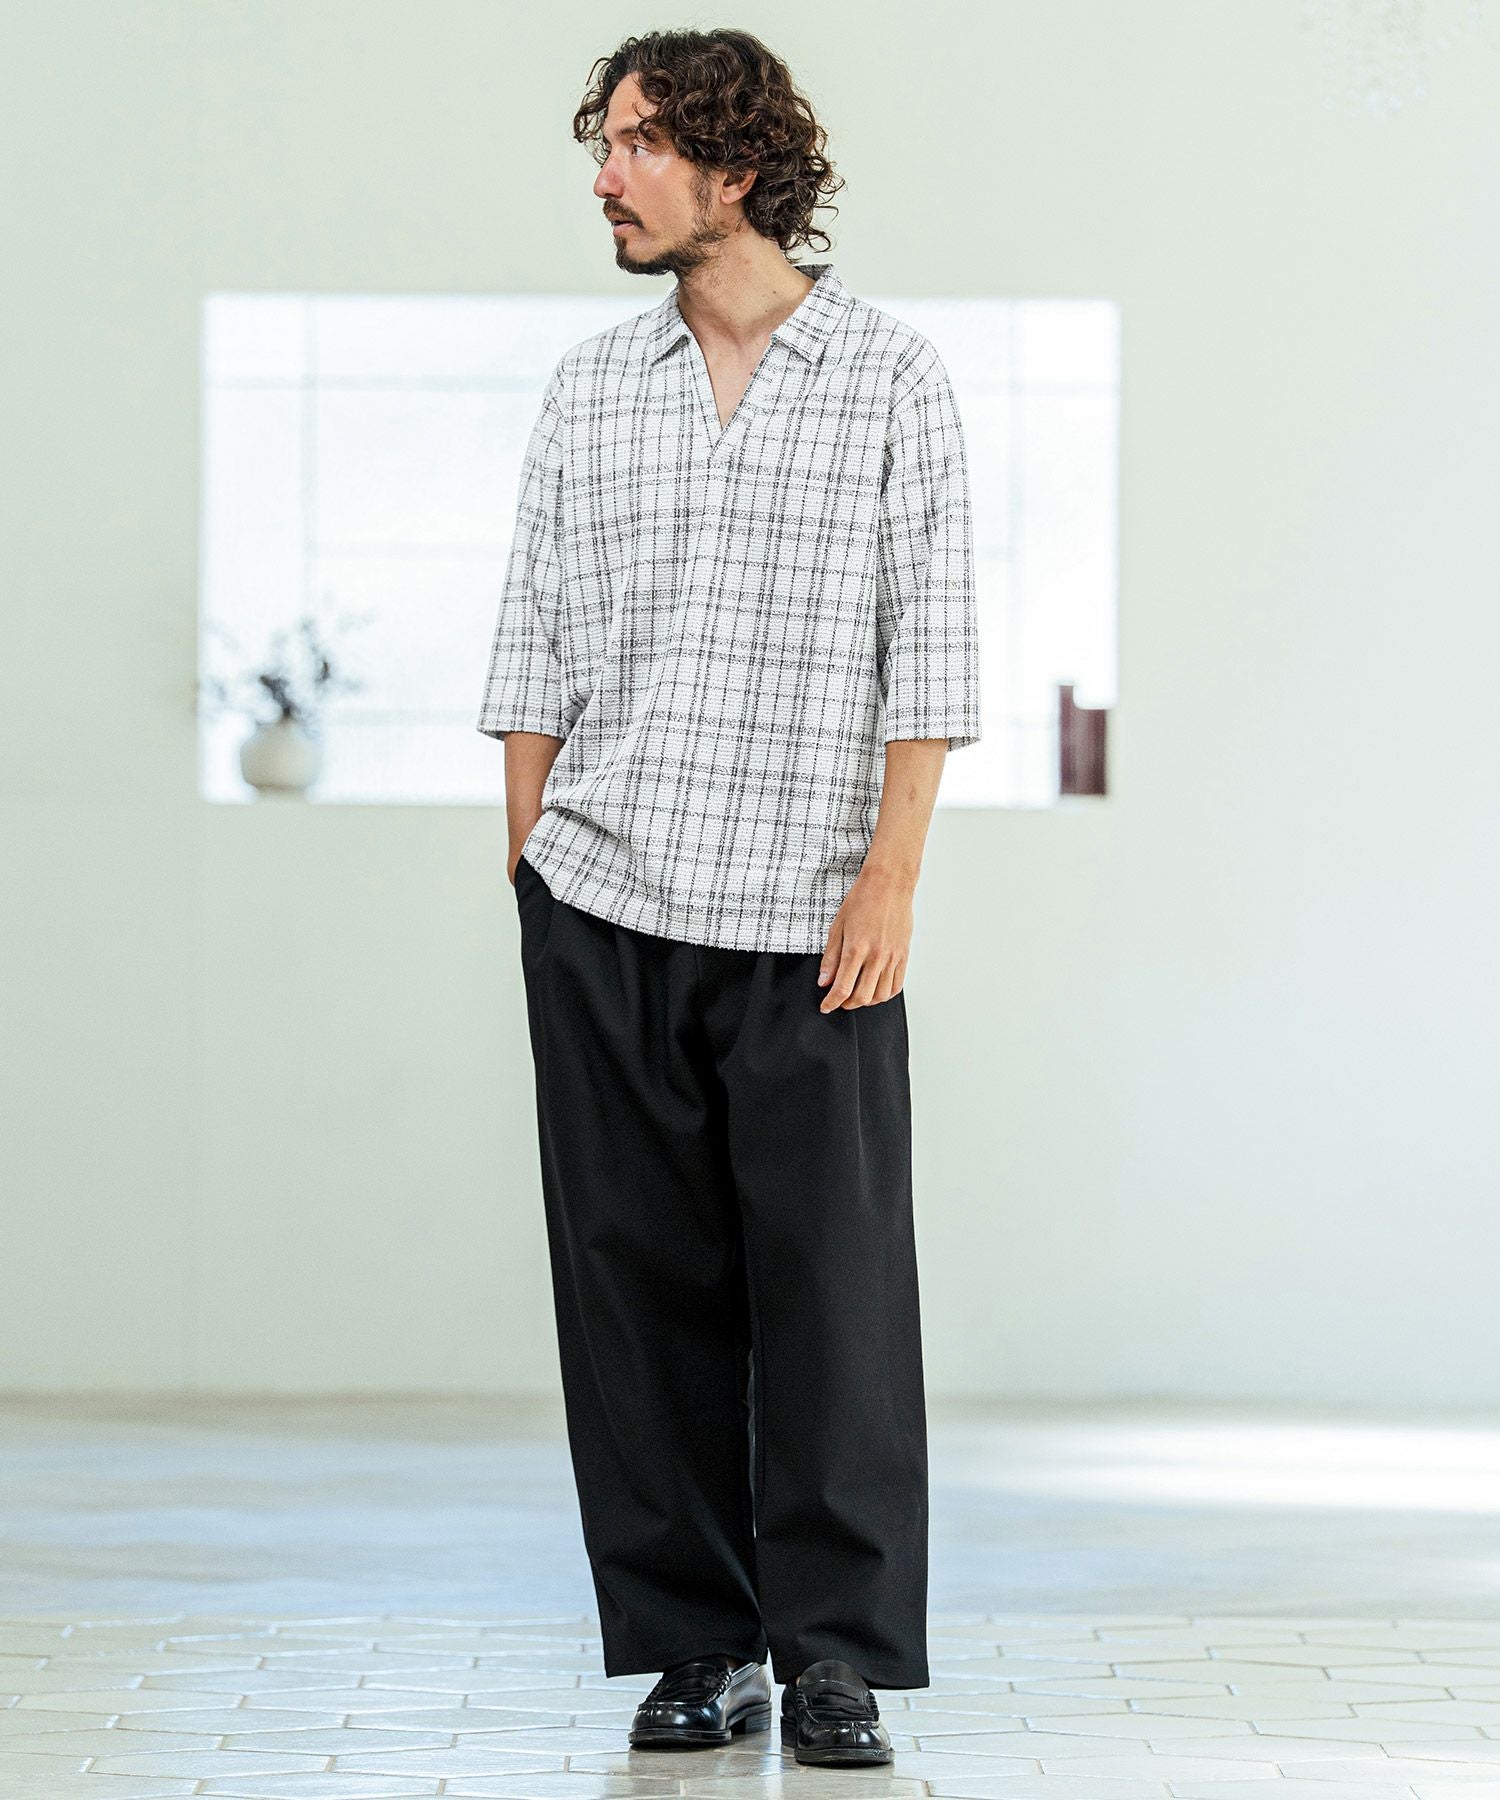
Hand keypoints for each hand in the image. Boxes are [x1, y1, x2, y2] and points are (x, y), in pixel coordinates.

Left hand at [816, 865, 913, 1011]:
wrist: (889, 885)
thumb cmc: (862, 900)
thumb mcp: (837, 926)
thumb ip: (830, 957)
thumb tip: (824, 981)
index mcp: (856, 949)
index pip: (842, 988)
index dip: (832, 1003)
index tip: (826, 1006)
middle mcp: (876, 956)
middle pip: (862, 997)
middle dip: (847, 1004)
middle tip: (839, 1000)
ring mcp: (892, 957)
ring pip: (880, 995)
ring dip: (866, 1001)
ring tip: (856, 995)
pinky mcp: (903, 956)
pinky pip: (896, 985)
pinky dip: (884, 994)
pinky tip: (875, 989)